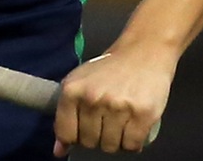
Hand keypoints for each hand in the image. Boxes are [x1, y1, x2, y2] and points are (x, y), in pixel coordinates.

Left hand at [53, 42, 173, 154]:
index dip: (76, 136)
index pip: (66, 134)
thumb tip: (59, 151)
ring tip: (121, 120)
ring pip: (111, 147)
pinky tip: (133, 126)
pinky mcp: (142, 113)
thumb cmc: (110, 70)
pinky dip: (133, 141)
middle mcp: (93, 98)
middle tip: (107, 119)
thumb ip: (66, 116)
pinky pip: (132, 145)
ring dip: (116, 139)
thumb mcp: (80, 84)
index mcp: (72, 91)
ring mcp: (118, 106)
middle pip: (89, 142)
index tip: (84, 129)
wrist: (144, 52)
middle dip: (98, 136)